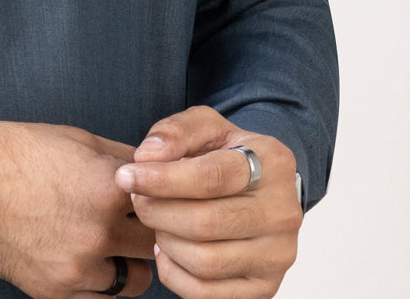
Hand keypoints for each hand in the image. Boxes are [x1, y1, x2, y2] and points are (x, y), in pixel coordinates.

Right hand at [0, 121, 155, 297]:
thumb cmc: (22, 152)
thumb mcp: (80, 139)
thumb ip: (125, 158)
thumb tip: (160, 169)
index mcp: (110, 188)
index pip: (166, 204)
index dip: (164, 201)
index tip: (157, 199)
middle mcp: (101, 232)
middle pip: (156, 245)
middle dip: (152, 233)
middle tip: (139, 223)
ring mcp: (80, 267)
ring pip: (138, 280)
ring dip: (132, 263)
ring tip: (115, 245)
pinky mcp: (57, 292)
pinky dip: (105, 285)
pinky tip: (93, 262)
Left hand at [115, 106, 301, 298]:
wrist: (264, 189)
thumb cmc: (227, 154)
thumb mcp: (206, 127)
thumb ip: (175, 131)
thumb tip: (146, 157)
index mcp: (273, 163)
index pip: (210, 177)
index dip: (161, 179)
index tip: (126, 176)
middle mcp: (283, 213)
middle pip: (205, 223)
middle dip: (158, 211)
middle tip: (137, 200)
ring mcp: (277, 255)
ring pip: (205, 261)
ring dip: (166, 241)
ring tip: (156, 221)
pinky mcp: (265, 287)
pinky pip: (207, 293)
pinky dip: (174, 273)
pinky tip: (167, 248)